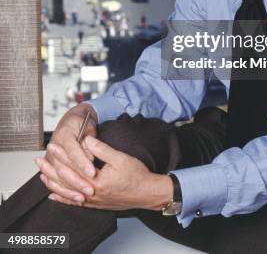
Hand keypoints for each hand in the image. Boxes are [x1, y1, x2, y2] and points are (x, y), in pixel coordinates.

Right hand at [35, 104, 97, 203]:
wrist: (72, 118)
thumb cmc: (83, 122)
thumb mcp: (89, 128)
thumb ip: (89, 142)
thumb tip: (91, 157)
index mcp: (65, 134)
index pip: (73, 152)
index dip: (83, 163)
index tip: (93, 173)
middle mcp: (55, 145)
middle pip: (64, 167)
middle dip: (77, 181)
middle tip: (90, 190)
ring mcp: (50, 156)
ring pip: (57, 177)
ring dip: (68, 190)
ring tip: (81, 198)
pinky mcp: (51, 163)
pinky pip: (53, 180)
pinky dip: (60, 190)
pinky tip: (69, 197)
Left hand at [47, 136, 172, 211]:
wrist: (147, 192)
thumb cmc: (136, 175)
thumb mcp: (120, 157)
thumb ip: (102, 149)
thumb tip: (86, 141)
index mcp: (96, 181)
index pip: (73, 166)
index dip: (62, 155)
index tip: (53, 146)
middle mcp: (91, 194)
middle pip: (66, 180)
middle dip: (52, 168)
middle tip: (40, 159)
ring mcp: (93, 201)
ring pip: (67, 193)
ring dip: (53, 183)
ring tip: (42, 175)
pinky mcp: (96, 204)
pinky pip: (75, 203)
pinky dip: (63, 199)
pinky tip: (54, 196)